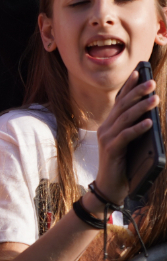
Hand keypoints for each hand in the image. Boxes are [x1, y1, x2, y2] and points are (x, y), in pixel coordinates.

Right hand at [94, 72, 156, 205]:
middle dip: (137, 92)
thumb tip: (151, 115)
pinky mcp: (111, 151)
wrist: (108, 188)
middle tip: (151, 82)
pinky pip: (126, 136)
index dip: (128, 87)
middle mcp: (106, 129)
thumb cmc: (121, 165)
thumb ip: (134, 129)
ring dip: (141, 107)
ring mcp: (107, 139)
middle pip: (122, 106)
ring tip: (154, 99)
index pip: (119, 101)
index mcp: (109, 125)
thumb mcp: (127, 144)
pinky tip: (149, 122)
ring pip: (125, 119)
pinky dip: (138, 128)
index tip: (138, 72)